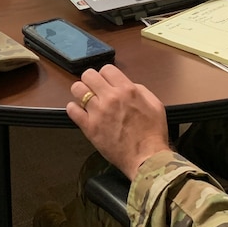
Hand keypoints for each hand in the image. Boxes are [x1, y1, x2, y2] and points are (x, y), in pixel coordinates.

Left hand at [66, 65, 169, 179]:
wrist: (146, 158)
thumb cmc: (153, 133)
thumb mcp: (155, 105)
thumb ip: (140, 90)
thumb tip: (127, 85)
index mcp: (127, 90)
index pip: (107, 69)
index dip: (106, 75)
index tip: (107, 83)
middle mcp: (111, 97)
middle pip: (89, 75)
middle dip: (91, 80)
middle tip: (95, 89)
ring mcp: (98, 112)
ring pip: (77, 88)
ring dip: (81, 92)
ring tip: (86, 99)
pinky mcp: (89, 127)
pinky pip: (72, 110)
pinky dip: (73, 108)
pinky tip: (80, 112)